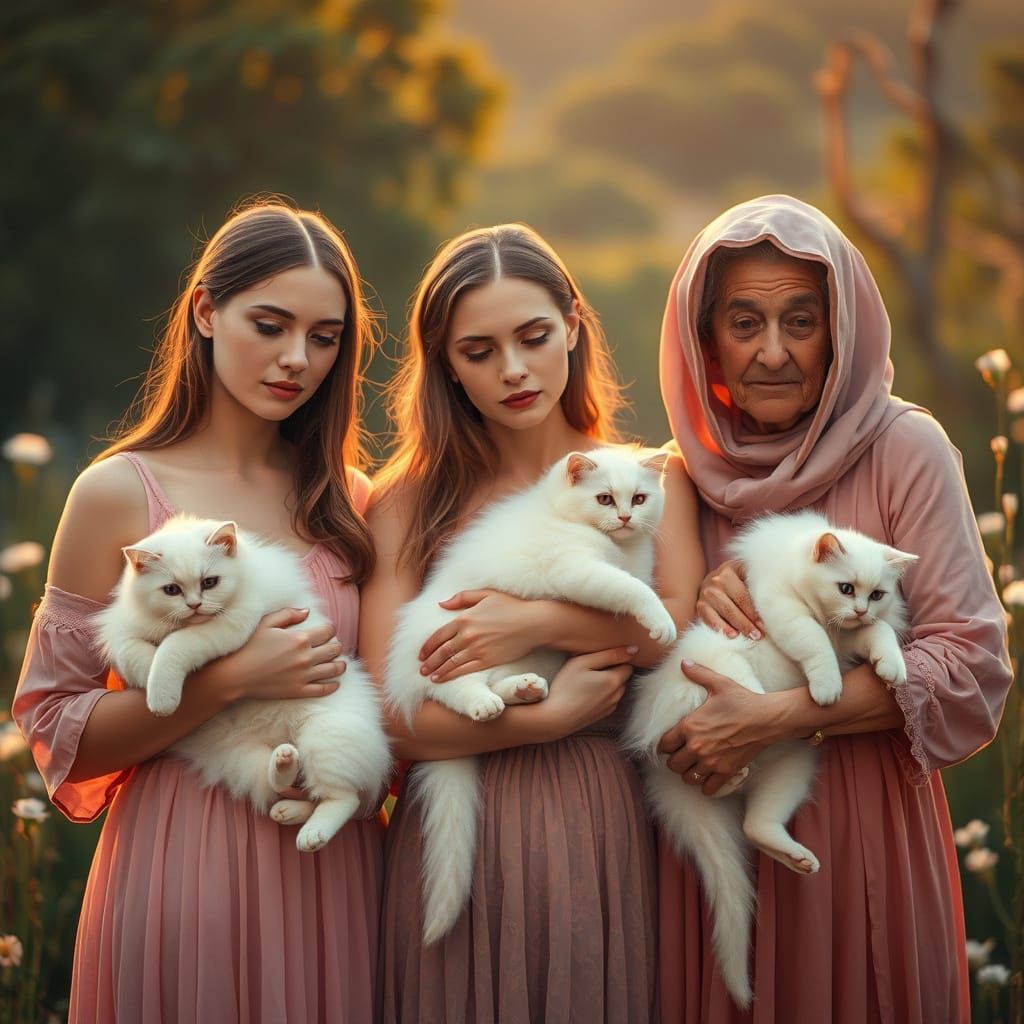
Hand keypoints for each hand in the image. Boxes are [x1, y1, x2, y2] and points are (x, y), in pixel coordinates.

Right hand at [199, 608, 346, 702]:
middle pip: (335, 649)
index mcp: (299, 639)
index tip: (327, 631)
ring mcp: (303, 676)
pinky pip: (323, 690)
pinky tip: (334, 682)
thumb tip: (308, 611)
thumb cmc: (248, 646)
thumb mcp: (266, 623)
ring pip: (334, 670)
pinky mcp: (298, 691)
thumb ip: (289, 614)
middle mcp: (305, 657)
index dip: (330, 630)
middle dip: (336, 646)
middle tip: (332, 646)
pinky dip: (332, 685)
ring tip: (339, 663)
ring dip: (339, 664)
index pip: (328, 631)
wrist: (234, 675)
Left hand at [419, 590, 544, 681]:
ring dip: (436, 670)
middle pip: (441, 651)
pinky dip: (449, 675)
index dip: (427, 646)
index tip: (421, 653)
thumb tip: (441, 604)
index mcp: (465, 618)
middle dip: (429, 661)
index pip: (438, 635)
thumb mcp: (486, 594)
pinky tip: (441, 678)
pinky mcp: (487, 660)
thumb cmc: (511, 606)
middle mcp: (468, 635)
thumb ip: (462, 598)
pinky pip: (463, 670)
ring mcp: (477, 649)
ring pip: (450, 663)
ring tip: (427, 676)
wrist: (533, 623)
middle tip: (421, 668)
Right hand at [533, 646, 636, 740]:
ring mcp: (610, 707)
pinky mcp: (603, 715)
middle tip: (591, 667)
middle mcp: (617, 695)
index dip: (616, 658)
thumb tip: (634, 649)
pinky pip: (609, 699)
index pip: (628, 664)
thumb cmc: (565, 687)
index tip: (600, 657)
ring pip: (616, 689)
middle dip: (613, 670)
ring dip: (608, 683)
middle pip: (623, 677)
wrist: (555, 718)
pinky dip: (602, 694)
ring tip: (588, 680)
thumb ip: (610, 654)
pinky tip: (586, 693)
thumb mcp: (583, 662)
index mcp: (614, 680)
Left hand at [657, 661, 781, 794]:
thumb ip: (698, 673)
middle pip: (673, 765)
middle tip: (682, 754)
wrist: (767, 718)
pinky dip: (705, 785)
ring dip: (688, 773)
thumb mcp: (718, 683)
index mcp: (690, 726)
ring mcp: (712, 761)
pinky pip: (707, 788)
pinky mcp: (726, 771)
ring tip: (693, 765)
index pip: (664, 745)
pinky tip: (707, 776)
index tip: (670, 743)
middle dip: (674, 760)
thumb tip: (683, 662)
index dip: (664, 745)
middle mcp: (697, 747)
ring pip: (687, 778)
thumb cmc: (742, 700)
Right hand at [695, 559, 763, 639]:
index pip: (744, 592)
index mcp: (730, 569)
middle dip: (749, 620)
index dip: (755, 610)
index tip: (766, 624)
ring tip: (751, 636)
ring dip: (739, 625)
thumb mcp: (746, 575)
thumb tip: (779, 600)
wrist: (714, 582)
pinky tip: (732, 635)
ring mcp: (706, 592)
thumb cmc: (738, 582)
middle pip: (735, 603)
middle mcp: (716, 579)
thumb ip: (758, 582)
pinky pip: (709, 618)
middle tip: (760, 634)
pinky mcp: (699, 605)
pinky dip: (721, 627)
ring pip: (724, 611)